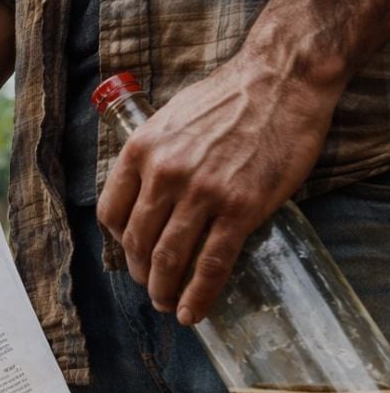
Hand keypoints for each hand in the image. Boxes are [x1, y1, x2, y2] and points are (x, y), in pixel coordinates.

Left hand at [98, 56, 340, 324]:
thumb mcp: (168, 119)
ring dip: (163, 289)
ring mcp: (202, 193)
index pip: (110, 213)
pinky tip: (191, 312)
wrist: (281, 81)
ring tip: (165, 304)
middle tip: (148, 285)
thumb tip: (143, 195)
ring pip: (169, 258)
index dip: (118, 240)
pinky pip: (211, 264)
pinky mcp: (240, 209)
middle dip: (139, 271)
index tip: (128, 251)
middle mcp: (164, 174)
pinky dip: (197, 295)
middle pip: (137, 241)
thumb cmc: (226, 98)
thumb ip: (151, 157)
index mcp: (140, 151)